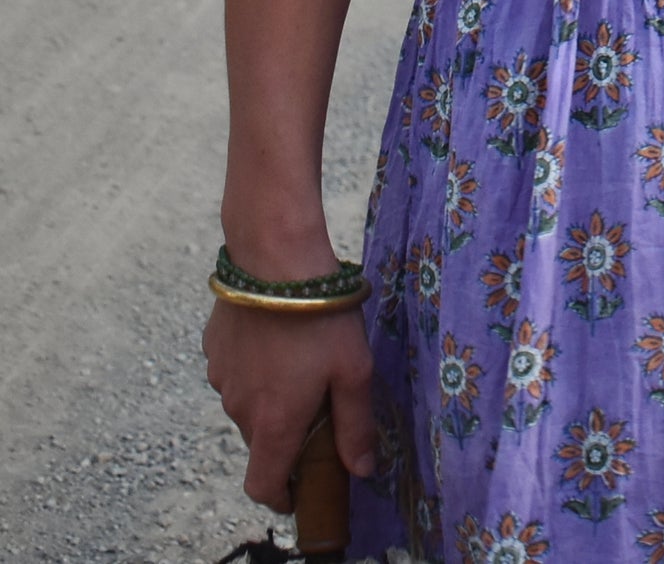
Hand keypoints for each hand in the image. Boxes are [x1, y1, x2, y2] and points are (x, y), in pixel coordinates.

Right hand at [202, 299, 375, 511]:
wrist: (274, 257)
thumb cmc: (322, 316)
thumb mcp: (354, 370)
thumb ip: (356, 425)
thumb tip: (362, 471)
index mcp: (274, 424)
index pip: (262, 487)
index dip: (281, 495)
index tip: (301, 487)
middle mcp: (239, 408)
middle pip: (260, 442)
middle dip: (285, 436)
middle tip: (317, 404)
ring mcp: (221, 377)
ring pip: (246, 404)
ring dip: (268, 397)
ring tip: (300, 359)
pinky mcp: (213, 347)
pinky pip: (234, 371)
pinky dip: (253, 367)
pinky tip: (277, 336)